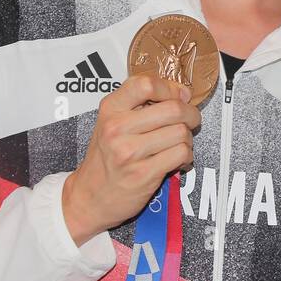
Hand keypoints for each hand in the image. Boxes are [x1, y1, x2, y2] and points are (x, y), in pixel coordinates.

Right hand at [61, 75, 200, 246]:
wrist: (90, 196)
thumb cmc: (106, 158)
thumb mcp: (111, 122)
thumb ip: (140, 104)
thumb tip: (182, 93)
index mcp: (110, 108)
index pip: (146, 84)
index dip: (171, 88)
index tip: (180, 96)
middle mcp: (117, 127)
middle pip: (173, 109)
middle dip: (191, 114)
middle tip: (190, 121)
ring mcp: (129, 151)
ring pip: (181, 132)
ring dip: (188, 138)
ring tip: (178, 144)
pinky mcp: (143, 173)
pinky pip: (181, 154)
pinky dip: (186, 156)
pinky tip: (177, 160)